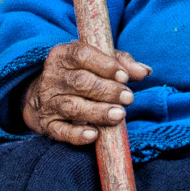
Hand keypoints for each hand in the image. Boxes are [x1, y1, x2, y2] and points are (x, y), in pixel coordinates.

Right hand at [21, 42, 150, 145]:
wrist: (45, 96)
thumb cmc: (80, 74)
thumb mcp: (98, 61)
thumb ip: (122, 63)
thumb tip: (144, 71)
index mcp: (63, 55)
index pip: (82, 55)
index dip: (105, 65)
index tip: (124, 77)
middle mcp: (52, 77)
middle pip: (80, 82)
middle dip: (107, 91)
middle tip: (129, 98)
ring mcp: (49, 101)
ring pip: (72, 107)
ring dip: (98, 112)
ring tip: (119, 115)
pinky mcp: (48, 124)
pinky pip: (61, 131)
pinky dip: (77, 135)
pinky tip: (94, 135)